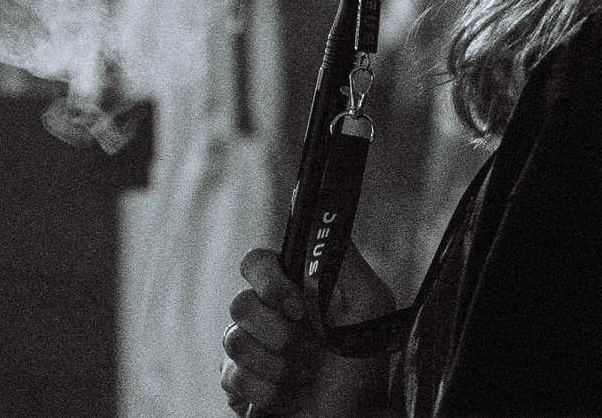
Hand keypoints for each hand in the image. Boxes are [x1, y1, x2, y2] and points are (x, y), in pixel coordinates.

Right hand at [221, 244, 398, 415]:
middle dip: (282, 336)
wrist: (357, 417)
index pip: (255, 262)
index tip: (298, 307)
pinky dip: (268, 393)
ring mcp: (248, 350)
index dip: (269, 282)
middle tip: (314, 354)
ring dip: (278, 367)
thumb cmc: (365, 363)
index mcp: (290, 289)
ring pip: (233, 341)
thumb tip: (306, 205)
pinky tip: (289, 398)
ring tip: (304, 378)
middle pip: (240, 304)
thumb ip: (340, 255)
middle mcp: (264, 315)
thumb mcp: (370, 301)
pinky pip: (231, 378)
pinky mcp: (239, 385)